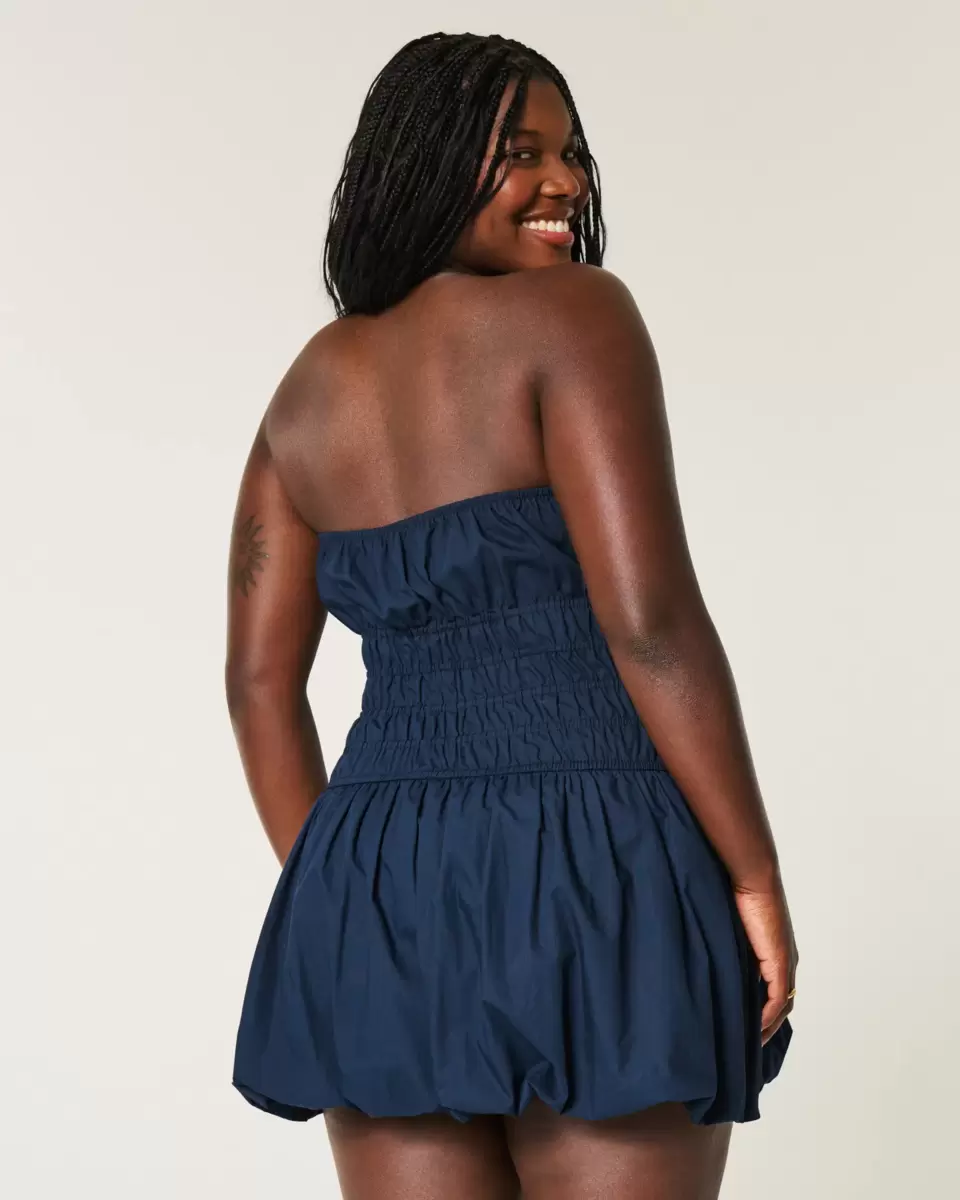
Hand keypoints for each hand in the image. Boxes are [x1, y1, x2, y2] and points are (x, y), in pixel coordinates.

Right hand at [733, 874, 797, 1044]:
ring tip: (752, 1044)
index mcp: (774, 951)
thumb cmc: (736, 893)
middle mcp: (784, 959)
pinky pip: (777, 1001)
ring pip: (781, 1006)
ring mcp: (784, 962)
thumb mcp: (730, 927)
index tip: (747, 1026)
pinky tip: (754, 1030)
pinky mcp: (779, 963)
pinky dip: (768, 1018)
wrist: (750, 878)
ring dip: (768, 1026)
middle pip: (781, 1003)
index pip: (773, 989)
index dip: (763, 1010)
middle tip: (751, 1044)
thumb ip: (727, 945)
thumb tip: (711, 956)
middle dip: (768, 1025)